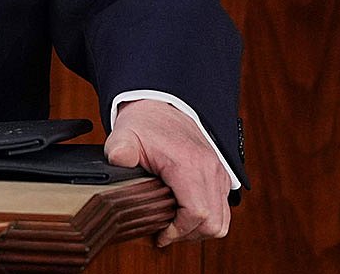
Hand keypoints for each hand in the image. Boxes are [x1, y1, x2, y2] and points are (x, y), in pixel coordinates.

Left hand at [104, 99, 231, 246]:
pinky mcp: (220, 175)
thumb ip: (119, 149)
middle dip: (188, 235)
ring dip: (199, 229)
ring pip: (221, 220)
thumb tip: (117, 160)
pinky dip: (207, 217)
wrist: (162, 104)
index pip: (197, 213)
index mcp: (189, 164)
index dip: (178, 231)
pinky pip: (222, 208)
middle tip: (164, 233)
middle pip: (213, 223)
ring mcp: (219, 173)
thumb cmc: (145, 122)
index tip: (160, 235)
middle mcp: (211, 170)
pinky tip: (183, 213)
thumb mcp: (125, 134)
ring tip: (174, 226)